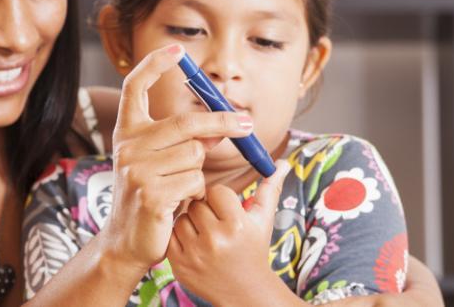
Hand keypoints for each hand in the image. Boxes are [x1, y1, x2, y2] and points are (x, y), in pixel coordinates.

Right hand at [101, 44, 253, 272]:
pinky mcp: (150, 193)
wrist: (126, 242)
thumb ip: (185, 141)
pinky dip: (195, 194)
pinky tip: (178, 205)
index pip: (134, 87)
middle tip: (249, 123)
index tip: (176, 51)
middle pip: (186, 122)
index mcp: (127, 132)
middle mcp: (126, 145)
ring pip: (195, 155)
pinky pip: (194, 181)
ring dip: (198, 173)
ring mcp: (136, 169)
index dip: (154, 65)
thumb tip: (222, 126)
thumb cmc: (149, 198)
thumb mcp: (161, 163)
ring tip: (179, 189)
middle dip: (223, 122)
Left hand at [167, 160, 290, 303]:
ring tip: (206, 234)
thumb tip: (282, 162)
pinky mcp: (179, 264)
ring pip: (182, 217)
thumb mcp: (264, 220)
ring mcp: (194, 254)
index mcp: (237, 226)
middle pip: (198, 203)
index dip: (222, 199)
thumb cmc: (254, 249)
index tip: (228, 211)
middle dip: (206, 210)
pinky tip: (195, 244)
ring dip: (192, 222)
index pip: (216, 191)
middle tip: (216, 223)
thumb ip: (271, 188)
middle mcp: (215, 240)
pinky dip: (180, 236)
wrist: (245, 291)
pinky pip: (171, 234)